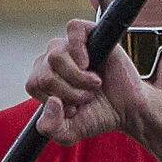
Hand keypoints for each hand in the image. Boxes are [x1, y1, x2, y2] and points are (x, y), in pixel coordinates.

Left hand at [27, 17, 156, 144]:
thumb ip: (50, 128)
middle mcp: (51, 59)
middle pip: (45, 74)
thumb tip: (52, 101)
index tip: (74, 108)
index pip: (33, 84)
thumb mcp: (68, 132)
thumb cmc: (97, 115)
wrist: (127, 109)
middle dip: (69, 93)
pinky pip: (73, 29)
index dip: (55, 101)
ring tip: (93, 84)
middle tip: (87, 97)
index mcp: (42, 79)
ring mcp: (69, 44)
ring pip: (56, 57)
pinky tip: (91, 63)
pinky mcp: (88, 32)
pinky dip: (80, 51)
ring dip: (78, 78)